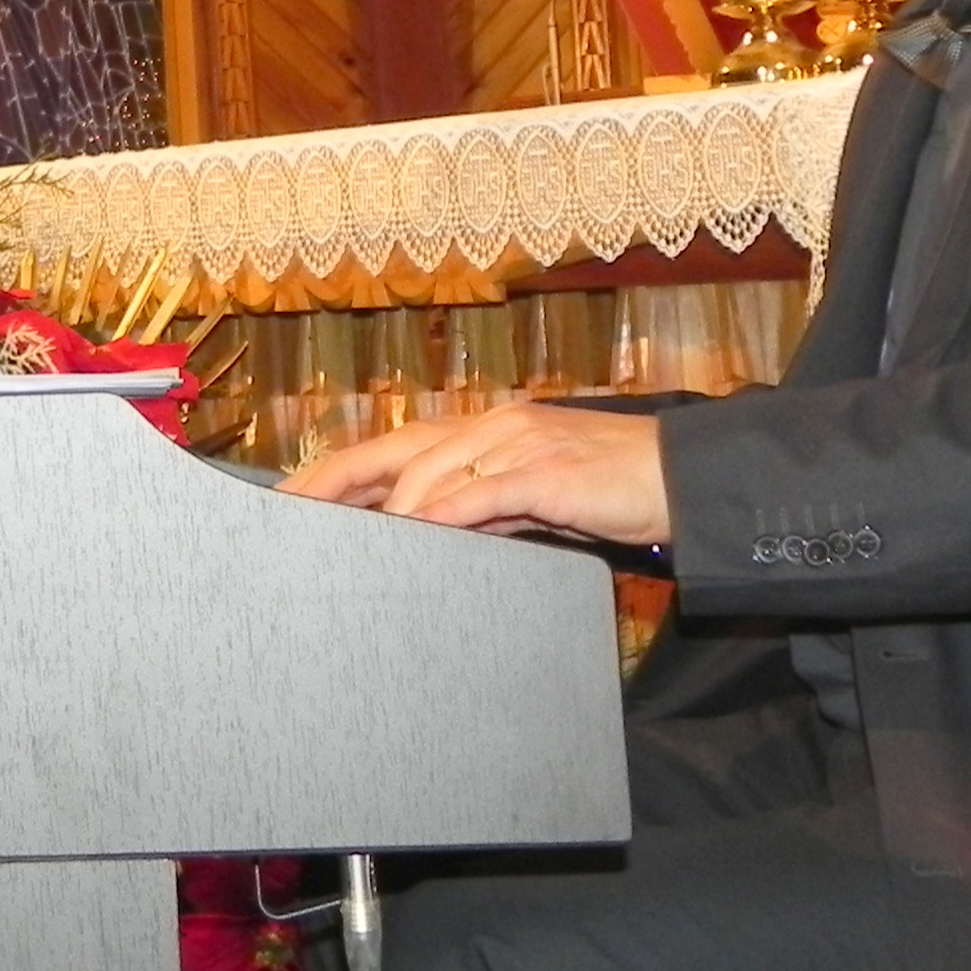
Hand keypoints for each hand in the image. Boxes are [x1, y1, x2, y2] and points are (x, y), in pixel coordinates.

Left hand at [281, 402, 670, 547]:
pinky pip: (485, 490)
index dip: (340, 472)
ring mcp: (519, 444)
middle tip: (286, 512)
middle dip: (335, 481)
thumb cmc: (609, 492)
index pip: (394, 448)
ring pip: (432, 471)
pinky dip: (446, 511)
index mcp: (483, 431)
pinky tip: (414, 531)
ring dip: (387, 509)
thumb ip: (482, 511)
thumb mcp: (532, 501)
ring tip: (346, 543)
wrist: (684, 481)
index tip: (291, 500)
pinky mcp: (549, 472)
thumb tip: (430, 534)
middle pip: (394, 449)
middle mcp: (492, 427)